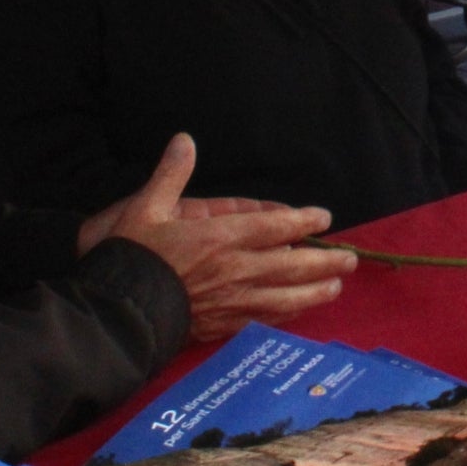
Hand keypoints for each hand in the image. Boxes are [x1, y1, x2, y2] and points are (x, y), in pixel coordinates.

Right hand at [83, 135, 353, 343]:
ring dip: (314, 292)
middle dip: (324, 261)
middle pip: (291, 265)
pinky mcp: (222, 326)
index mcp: (221, 238)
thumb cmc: (132, 257)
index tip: (324, 217)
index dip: (302, 221)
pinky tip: (297, 315)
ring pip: (285, 298)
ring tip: (335, 289)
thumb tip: (184, 139)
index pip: (274, 226)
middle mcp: (235, 270)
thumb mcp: (146, 208)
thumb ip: (171, 173)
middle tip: (349, 259)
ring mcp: (232, 301)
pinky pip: (263, 321)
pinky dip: (285, 316)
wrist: (117, 312)